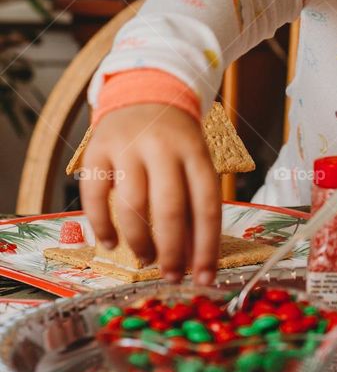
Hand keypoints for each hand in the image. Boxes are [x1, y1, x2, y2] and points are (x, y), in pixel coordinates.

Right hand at [79, 104, 221, 284]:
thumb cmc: (175, 140)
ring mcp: (128, 146)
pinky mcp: (97, 149)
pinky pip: (94, 194)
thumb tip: (193, 261)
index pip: (207, 204)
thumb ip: (193, 205)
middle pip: (170, 207)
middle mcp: (163, 147)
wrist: (145, 92)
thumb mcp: (194, 162)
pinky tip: (110, 243)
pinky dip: (101, 224)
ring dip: (139, 241)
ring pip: (132, 204)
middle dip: (172, 250)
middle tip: (172, 276)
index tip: (205, 278)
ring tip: (146, 258)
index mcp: (195, 152)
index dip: (207, 246)